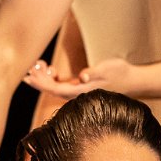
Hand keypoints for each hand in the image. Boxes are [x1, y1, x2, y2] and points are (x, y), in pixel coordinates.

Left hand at [22, 56, 136, 96]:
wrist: (133, 81)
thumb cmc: (121, 73)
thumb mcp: (108, 69)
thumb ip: (94, 73)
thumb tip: (81, 76)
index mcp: (80, 91)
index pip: (55, 88)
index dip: (40, 82)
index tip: (29, 75)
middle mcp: (77, 94)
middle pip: (51, 89)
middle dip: (38, 80)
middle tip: (27, 69)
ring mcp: (78, 92)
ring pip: (55, 87)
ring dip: (44, 78)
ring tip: (36, 67)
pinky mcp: (81, 88)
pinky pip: (62, 85)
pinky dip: (53, 78)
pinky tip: (51, 70)